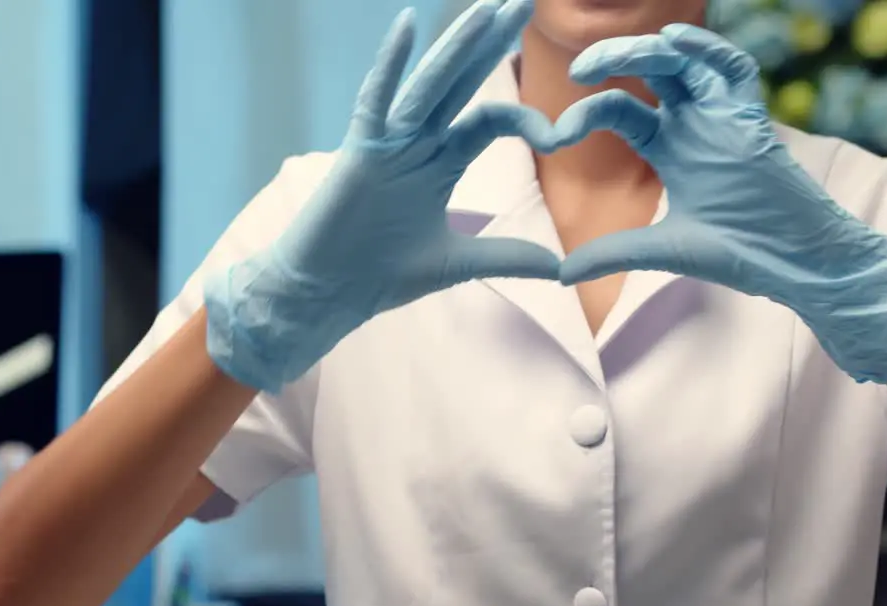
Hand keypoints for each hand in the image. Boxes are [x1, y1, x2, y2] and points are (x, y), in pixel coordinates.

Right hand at [206, 0, 631, 392]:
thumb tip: (560, 268)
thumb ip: (506, 257)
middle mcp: (416, 143)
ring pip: (429, 83)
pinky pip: (375, 99)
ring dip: (458, 45)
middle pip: (462, 83)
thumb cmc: (377, 275)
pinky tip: (405, 25)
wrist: (326, 295)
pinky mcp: (359, 151)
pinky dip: (389, 64)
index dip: (526, 119)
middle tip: (524, 1)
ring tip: (487, 6)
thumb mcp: (456, 263)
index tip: (559, 135)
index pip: (490, 121)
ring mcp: (386, 142)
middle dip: (493, 43)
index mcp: (440, 162)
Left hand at [555, 24, 886, 384]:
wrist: (795, 264)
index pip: (622, 111)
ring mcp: (724, 117)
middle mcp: (695, 125)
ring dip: (649, 51)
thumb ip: (612, 253)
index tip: (556, 137)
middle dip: (614, 61)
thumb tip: (559, 273)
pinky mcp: (752, 119)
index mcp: (670, 148)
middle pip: (650, 74)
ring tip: (612, 55)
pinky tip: (674, 40)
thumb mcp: (661, 250)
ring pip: (685, 63)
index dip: (587, 115)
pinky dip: (706, 49)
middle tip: (579, 70)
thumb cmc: (740, 254)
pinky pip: (733, 69)